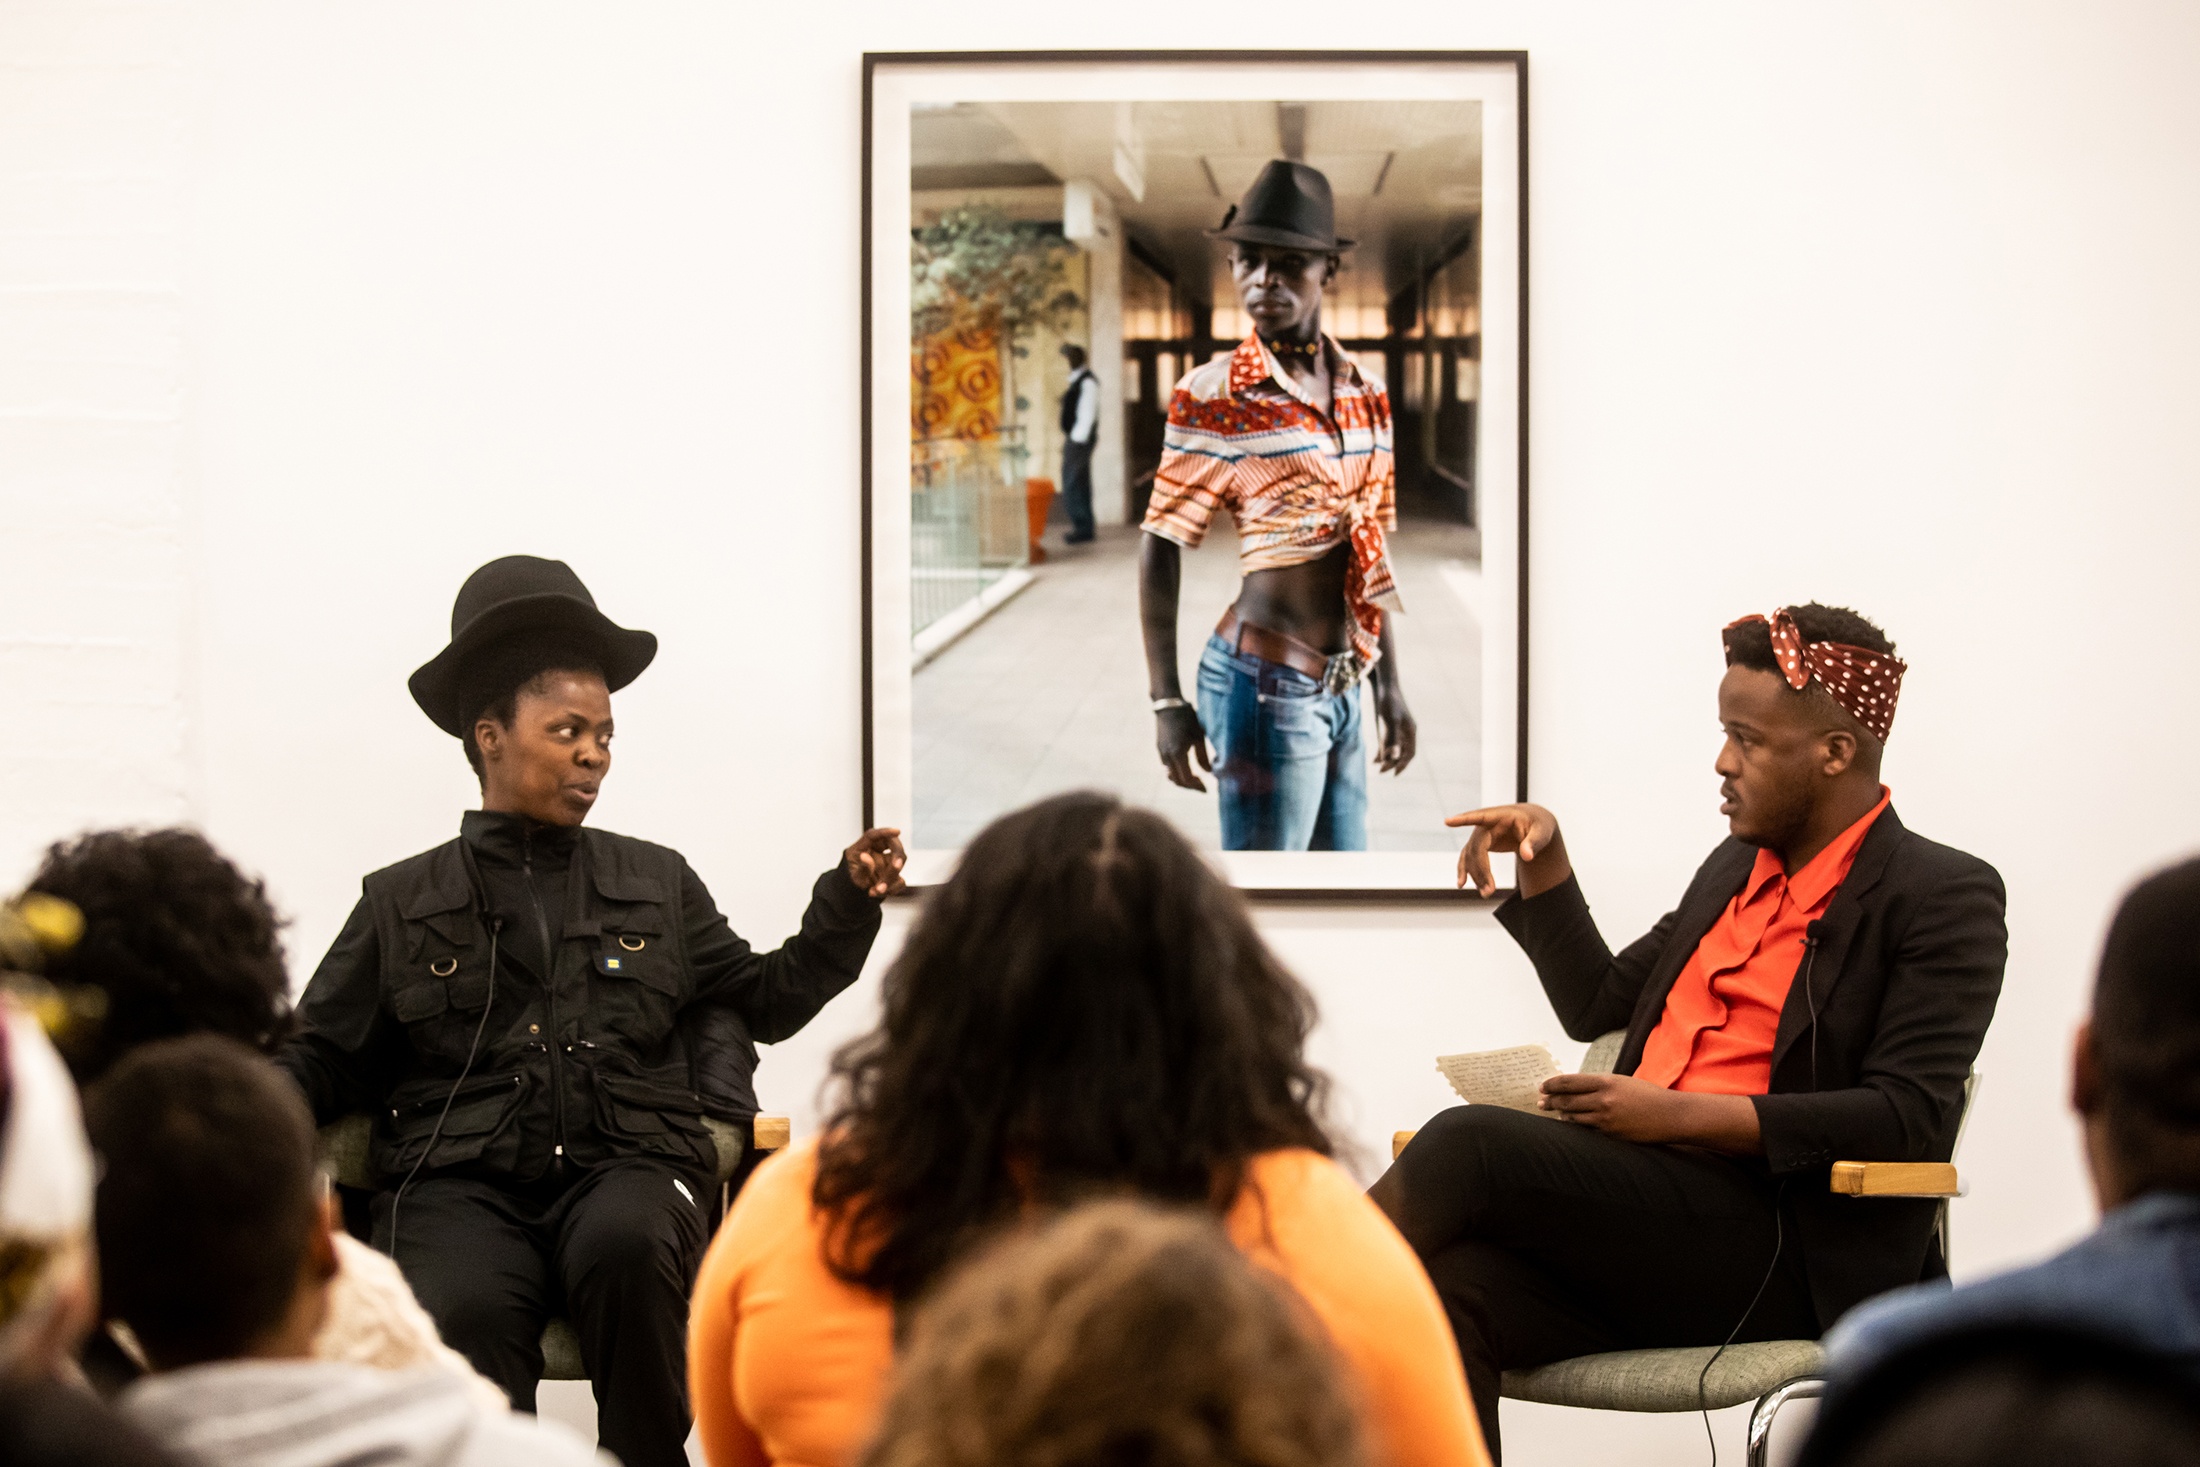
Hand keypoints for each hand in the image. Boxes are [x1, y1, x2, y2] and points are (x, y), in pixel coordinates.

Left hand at [842, 828, 906, 898]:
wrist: (854, 891)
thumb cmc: (851, 878)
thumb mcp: (852, 874)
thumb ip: (861, 867)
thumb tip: (865, 857)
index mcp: (864, 845)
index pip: (874, 835)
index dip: (886, 832)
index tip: (898, 832)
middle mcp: (878, 851)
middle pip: (894, 846)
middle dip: (897, 857)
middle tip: (897, 866)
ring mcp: (887, 863)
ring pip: (898, 865)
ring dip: (890, 879)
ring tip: (876, 891)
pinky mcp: (894, 875)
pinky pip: (899, 881)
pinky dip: (891, 889)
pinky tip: (876, 893)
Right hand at [1155, 704, 1212, 791]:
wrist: (1168, 704)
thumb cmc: (1187, 717)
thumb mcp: (1199, 736)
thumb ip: (1203, 756)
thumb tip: (1209, 773)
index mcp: (1178, 753)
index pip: (1187, 779)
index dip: (1197, 786)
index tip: (1207, 789)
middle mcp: (1167, 756)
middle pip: (1178, 780)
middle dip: (1191, 786)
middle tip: (1202, 787)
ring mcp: (1161, 753)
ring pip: (1171, 775)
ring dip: (1183, 780)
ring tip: (1195, 780)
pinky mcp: (1159, 749)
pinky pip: (1167, 767)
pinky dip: (1176, 773)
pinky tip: (1186, 769)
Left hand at [1374, 689, 1416, 773]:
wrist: (1385, 684)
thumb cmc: (1388, 701)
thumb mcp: (1389, 720)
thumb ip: (1391, 739)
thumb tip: (1393, 757)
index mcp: (1410, 731)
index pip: (1410, 753)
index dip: (1403, 764)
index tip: (1393, 774)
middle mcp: (1408, 731)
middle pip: (1403, 752)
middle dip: (1394, 762)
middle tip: (1381, 771)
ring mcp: (1400, 727)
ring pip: (1396, 748)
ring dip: (1388, 757)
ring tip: (1377, 765)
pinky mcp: (1392, 724)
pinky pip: (1390, 741)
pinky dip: (1384, 749)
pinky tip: (1375, 755)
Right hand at [1446, 802, 1565, 896]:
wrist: (1535, 825)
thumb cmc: (1539, 825)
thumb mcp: (1542, 832)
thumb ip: (1534, 843)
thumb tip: (1527, 856)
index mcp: (1500, 816)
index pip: (1480, 817)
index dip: (1463, 820)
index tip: (1448, 821)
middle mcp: (1486, 824)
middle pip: (1477, 847)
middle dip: (1481, 869)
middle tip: (1490, 891)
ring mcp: (1481, 835)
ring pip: (1472, 855)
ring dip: (1476, 875)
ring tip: (1486, 894)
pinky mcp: (1480, 844)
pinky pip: (1469, 858)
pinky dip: (1466, 871)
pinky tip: (1461, 883)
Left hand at [1538, 1073, 1762, 1152]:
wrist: (1671, 1115)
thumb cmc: (1649, 1096)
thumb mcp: (1624, 1083)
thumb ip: (1602, 1085)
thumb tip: (1579, 1089)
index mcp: (1607, 1081)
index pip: (1570, 1081)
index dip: (1553, 1084)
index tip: (1542, 1086)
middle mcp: (1604, 1098)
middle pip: (1567, 1099)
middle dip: (1550, 1100)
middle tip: (1540, 1102)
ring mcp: (1606, 1118)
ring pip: (1574, 1116)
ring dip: (1561, 1114)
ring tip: (1553, 1113)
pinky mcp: (1611, 1134)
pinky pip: (1587, 1130)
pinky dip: (1576, 1126)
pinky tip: (1571, 1124)